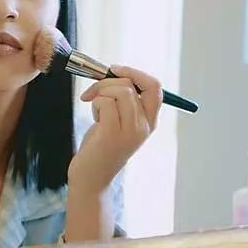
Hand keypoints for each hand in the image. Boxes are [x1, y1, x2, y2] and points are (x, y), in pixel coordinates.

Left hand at [67, 65, 163, 193]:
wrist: (91, 178)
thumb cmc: (100, 146)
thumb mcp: (118, 120)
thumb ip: (122, 100)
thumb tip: (113, 72)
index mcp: (149, 121)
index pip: (155, 87)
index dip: (135, 73)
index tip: (115, 70)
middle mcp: (144, 126)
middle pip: (132, 85)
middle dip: (108, 81)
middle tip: (94, 92)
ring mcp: (130, 130)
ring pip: (119, 90)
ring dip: (100, 93)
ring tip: (96, 110)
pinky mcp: (112, 133)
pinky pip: (105, 101)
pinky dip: (94, 103)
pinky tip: (94, 119)